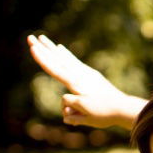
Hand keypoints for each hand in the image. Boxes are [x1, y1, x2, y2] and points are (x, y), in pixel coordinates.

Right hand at [26, 34, 143, 129]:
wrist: (123, 108)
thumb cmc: (104, 113)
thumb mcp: (86, 115)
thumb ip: (71, 108)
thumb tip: (63, 103)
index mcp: (77, 84)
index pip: (55, 69)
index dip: (43, 59)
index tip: (33, 49)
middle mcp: (80, 75)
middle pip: (57, 59)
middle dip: (43, 49)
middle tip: (30, 38)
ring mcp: (86, 73)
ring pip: (65, 58)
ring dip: (52, 48)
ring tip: (42, 37)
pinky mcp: (90, 74)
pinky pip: (74, 61)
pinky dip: (66, 54)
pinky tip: (60, 48)